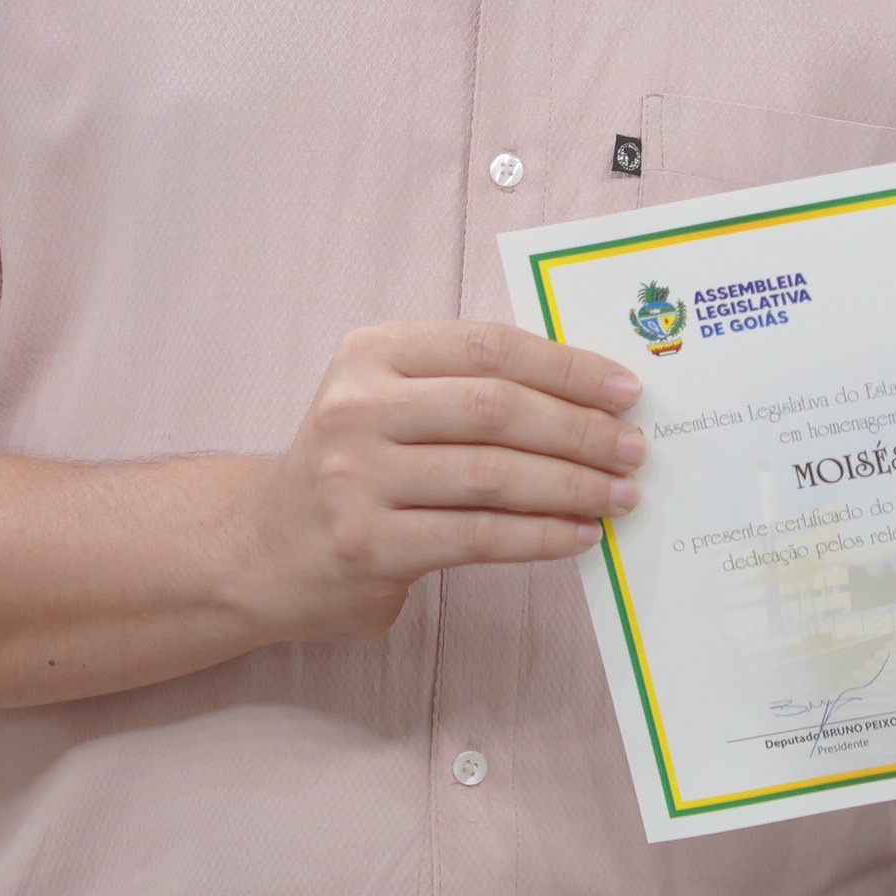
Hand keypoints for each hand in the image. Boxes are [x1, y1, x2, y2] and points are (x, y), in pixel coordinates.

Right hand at [227, 319, 644, 642]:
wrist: (261, 549)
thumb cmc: (357, 467)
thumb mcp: (393, 401)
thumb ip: (470, 386)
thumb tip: (592, 394)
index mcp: (372, 353)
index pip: (489, 347)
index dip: (567, 366)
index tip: (626, 390)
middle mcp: (357, 408)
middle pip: (496, 410)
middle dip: (579, 430)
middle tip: (634, 448)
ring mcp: (356, 478)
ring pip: (493, 476)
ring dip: (572, 487)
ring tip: (621, 495)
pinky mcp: (367, 545)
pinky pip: (477, 537)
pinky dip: (540, 536)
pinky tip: (579, 536)